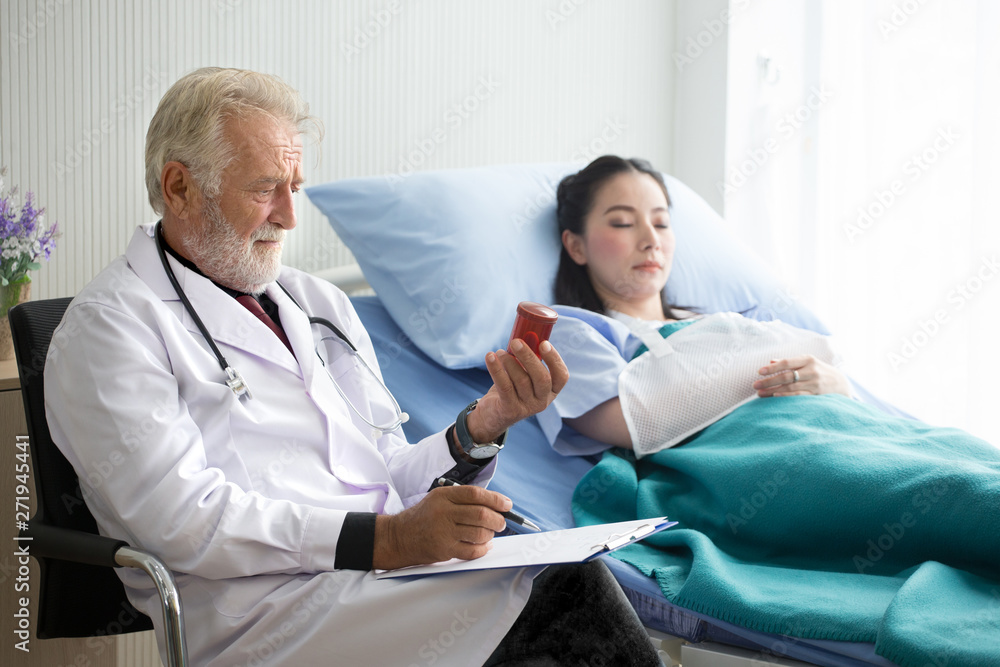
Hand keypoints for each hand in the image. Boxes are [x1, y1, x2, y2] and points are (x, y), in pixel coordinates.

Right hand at [372, 485, 511, 569]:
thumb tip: (495, 503)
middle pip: (481, 514)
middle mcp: (443, 512)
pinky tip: (483, 545)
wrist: (399, 537)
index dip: (495, 499)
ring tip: (489, 533)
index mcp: (443, 496)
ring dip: (490, 534)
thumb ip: (463, 499)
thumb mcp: (439, 498)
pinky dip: (483, 549)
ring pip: (479, 533)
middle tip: (501, 522)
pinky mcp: (444, 550)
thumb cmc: (423, 517)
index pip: (475, 494)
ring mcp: (444, 533)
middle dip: (497, 519)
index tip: (506, 504)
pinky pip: (472, 551)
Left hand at [465, 339, 569, 442]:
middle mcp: (543, 401)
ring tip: (499, 352)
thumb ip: (529, 361)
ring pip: (521, 380)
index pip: (562, 376)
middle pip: (542, 378)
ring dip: (508, 361)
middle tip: (516, 342)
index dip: (554, 359)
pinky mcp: (510, 410)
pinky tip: (490, 357)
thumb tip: (524, 335)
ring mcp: (527, 407)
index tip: (544, 343)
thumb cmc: (512, 388)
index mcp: (551, 390)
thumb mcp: (525, 376)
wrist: (494, 415)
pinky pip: (504, 386)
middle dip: (529, 357)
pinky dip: (496, 369)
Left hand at [754, 355, 850, 397]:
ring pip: (790, 388)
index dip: (772, 367)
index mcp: (808, 359)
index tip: (759, 372)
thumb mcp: (807, 362)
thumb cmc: (818, 370)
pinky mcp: (817, 395)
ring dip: (773, 391)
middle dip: (769, 381)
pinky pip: (798, 396)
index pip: (787, 363)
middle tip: (755, 385)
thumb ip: (790, 362)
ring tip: (760, 394)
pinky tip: (775, 397)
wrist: (841, 383)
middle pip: (786, 376)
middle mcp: (812, 371)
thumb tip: (770, 361)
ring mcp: (815, 384)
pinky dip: (786, 397)